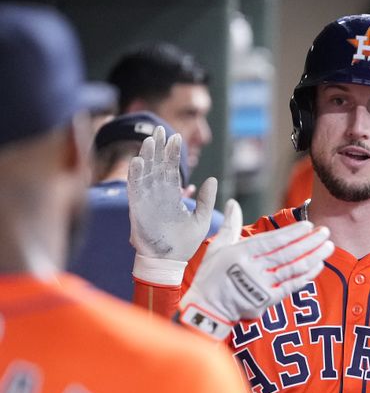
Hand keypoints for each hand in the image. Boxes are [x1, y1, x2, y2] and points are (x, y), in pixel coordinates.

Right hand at [128, 126, 216, 261]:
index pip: (170, 170)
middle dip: (158, 148)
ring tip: (150, 140)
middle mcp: (157, 195)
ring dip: (146, 157)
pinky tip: (138, 161)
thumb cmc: (184, 244)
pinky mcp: (137, 209)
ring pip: (145, 174)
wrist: (169, 262)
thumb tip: (212, 179)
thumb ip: (206, 200)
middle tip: (159, 129)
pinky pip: (135, 189)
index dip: (172, 154)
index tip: (176, 137)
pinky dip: (136, 175)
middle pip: (156, 167)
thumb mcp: (201, 220)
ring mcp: (146, 201)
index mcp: (171, 196)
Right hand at [179, 199, 334, 338]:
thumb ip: (230, 225)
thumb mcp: (217, 248)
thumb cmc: (211, 276)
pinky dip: (307, 275)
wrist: (208, 309)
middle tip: (325, 232)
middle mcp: (252, 269)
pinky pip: (292, 286)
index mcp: (240, 254)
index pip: (271, 241)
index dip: (292, 233)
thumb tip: (232, 203)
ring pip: (293, 269)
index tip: (308, 225)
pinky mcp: (268, 300)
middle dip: (309, 242)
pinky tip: (318, 265)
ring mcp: (261, 286)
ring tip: (328, 247)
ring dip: (313, 257)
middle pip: (287, 254)